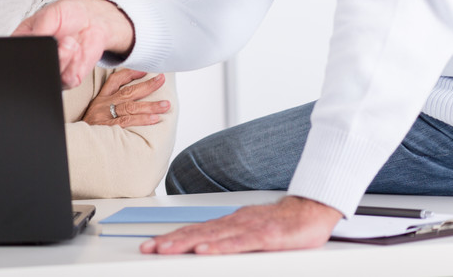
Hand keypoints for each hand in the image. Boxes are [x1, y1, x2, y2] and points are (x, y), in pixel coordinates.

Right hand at [13, 0, 134, 87]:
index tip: (40, 42)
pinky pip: (66, 80)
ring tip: (69, 42)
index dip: (24, 54)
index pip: (14, 55)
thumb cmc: (68, 14)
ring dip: (63, 59)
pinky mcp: (67, 78)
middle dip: (47, 57)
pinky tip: (76, 51)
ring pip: (50, 77)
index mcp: (24, 42)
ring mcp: (51, 70)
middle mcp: (35, 59)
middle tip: (58, 42)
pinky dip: (73, 65)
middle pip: (32, 71)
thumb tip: (35, 41)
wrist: (92, 20)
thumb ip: (40, 29)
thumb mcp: (50, 14)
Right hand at [82, 70, 168, 126]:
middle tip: (162, 80)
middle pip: (128, 92)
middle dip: (147, 85)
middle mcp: (104, 104)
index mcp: (101, 98)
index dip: (130, 73)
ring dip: (150, 105)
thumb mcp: (95, 110)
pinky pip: (128, 121)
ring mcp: (106, 116)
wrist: (76, 143)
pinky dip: (142, 119)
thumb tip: (130, 99)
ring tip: (166, 104)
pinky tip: (155, 119)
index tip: (145, 70)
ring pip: (131, 107)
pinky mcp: (108, 128)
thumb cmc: (90, 127)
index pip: (115, 80)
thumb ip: (110, 103)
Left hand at [139, 195, 342, 253]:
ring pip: (212, 237)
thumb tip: (205, 247)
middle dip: (170, 241)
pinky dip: (220, 247)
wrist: (312, 210)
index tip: (151, 246)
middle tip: (148, 248)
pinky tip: (205, 251)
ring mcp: (248, 228)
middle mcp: (233, 223)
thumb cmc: (281, 224)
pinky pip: (239, 243)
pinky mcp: (266, 236)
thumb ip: (228, 239)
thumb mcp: (249, 232)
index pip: (194, 232)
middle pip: (196, 233)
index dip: (172, 239)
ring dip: (186, 244)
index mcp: (228, 223)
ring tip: (165, 250)